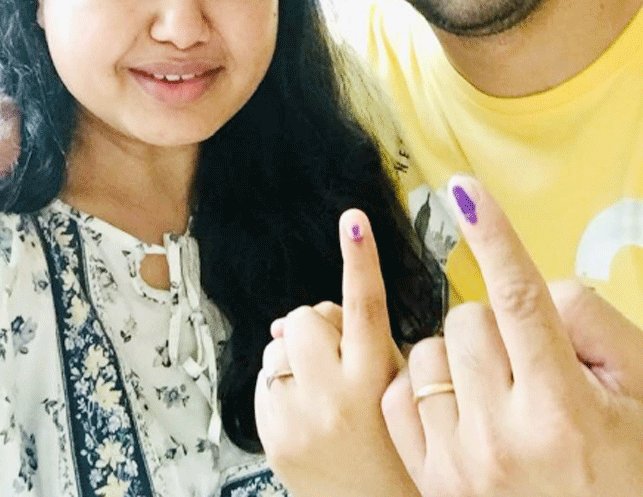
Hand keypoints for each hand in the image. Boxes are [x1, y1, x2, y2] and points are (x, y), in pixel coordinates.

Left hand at [255, 209, 418, 496]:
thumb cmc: (394, 443)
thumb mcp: (398, 385)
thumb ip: (360, 339)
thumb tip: (290, 318)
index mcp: (377, 379)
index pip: (367, 306)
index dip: (362, 258)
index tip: (354, 219)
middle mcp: (336, 397)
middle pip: (304, 317)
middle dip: (314, 327)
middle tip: (335, 357)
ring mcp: (299, 418)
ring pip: (278, 346)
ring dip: (295, 357)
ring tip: (321, 391)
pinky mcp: (272, 437)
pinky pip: (265, 380)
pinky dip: (281, 386)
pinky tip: (306, 411)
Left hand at [382, 175, 642, 496]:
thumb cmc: (627, 468)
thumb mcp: (639, 387)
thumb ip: (590, 321)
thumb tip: (531, 285)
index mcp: (563, 411)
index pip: (520, 298)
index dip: (493, 234)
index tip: (465, 189)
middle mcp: (504, 440)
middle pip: (468, 319)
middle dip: (497, 324)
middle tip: (529, 362)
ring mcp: (461, 466)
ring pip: (429, 352)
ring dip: (461, 357)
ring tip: (499, 394)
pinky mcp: (432, 482)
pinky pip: (400, 394)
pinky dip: (426, 387)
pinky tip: (462, 407)